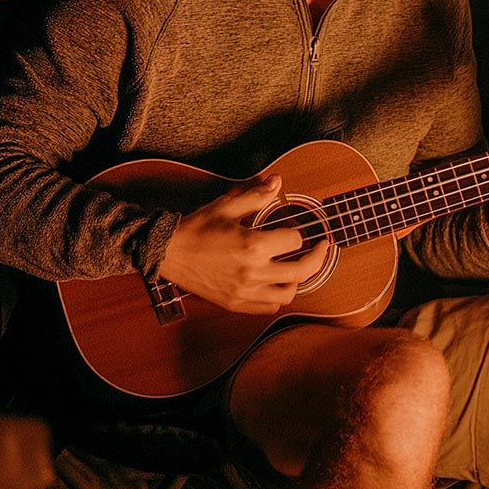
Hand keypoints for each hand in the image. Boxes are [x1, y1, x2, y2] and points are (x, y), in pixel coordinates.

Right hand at [159, 173, 329, 313]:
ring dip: (298, 279)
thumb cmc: (196, 228)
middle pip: (302, 270)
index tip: (296, 227)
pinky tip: (277, 283)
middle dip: (317, 257)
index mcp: (253, 246)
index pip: (295, 239)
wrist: (166, 253)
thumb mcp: (227, 206)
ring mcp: (245, 291)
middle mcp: (253, 272)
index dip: (299, 230)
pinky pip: (268, 307)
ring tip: (298, 267)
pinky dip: (278, 297)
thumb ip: (256, 196)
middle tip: (322, 247)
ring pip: (288, 293)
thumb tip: (278, 182)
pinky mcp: (236, 303)